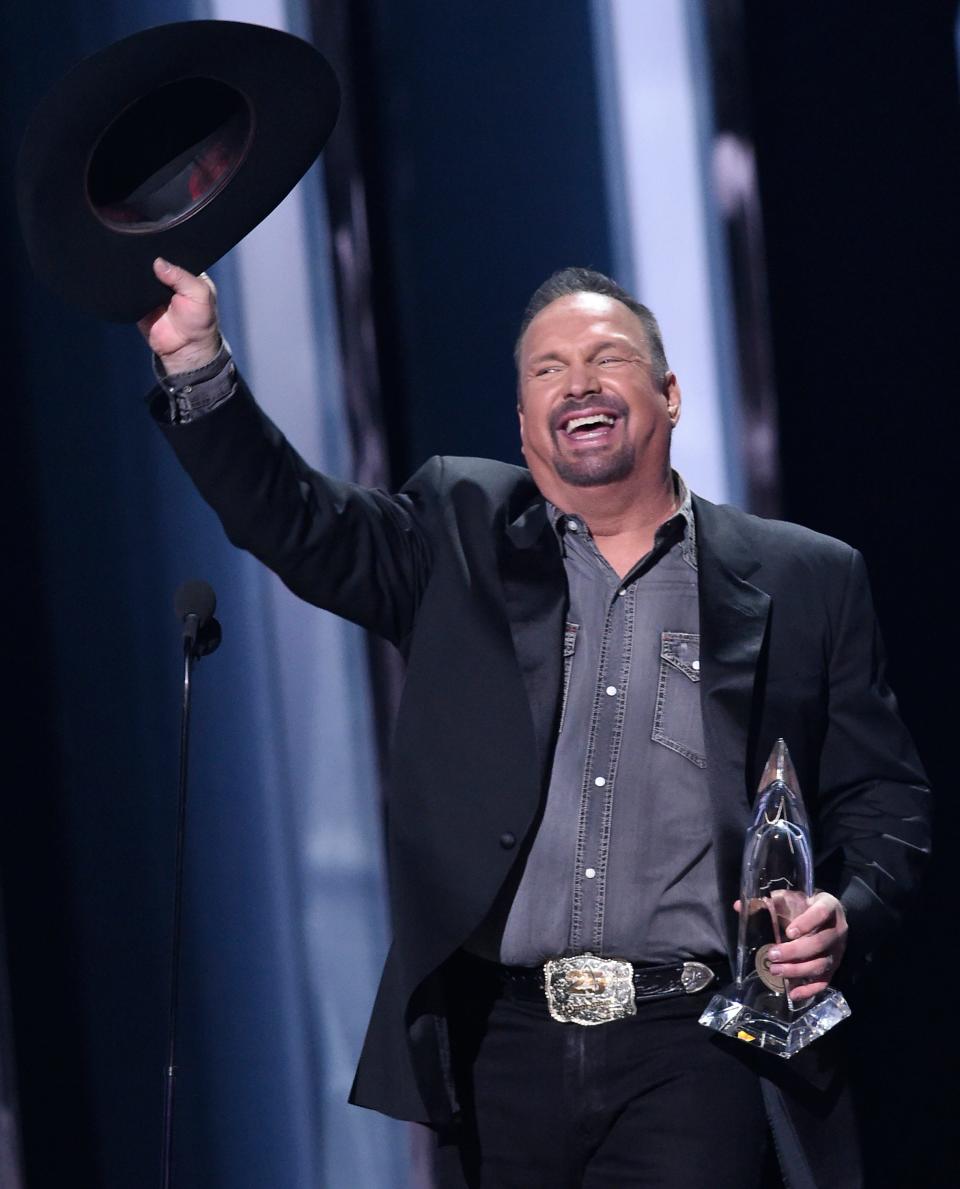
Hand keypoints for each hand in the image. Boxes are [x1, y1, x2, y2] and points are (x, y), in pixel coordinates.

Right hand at [137, 258, 220, 375]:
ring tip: (133, 267)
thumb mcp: (199, 294)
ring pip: (140, 274)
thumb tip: (158, 262)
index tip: (155, 242)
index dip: (165, 249)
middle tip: (142, 255)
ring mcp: (152, 289)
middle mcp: (169, 279)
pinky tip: (126, 281)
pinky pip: (129, 290)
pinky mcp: (139, 301)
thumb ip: (181, 276)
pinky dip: (127, 286)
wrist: (185, 350)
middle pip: (154, 262)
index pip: (172, 254)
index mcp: (186, 272)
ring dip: (137, 273)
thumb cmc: (200, 322)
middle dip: (148, 260)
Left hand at [737, 891, 847, 1000]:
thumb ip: (768, 902)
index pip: (821, 912)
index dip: (807, 922)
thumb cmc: (803, 905)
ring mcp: (837, 951)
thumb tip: (738, 906)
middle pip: (819, 943)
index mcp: (828, 906)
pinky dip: (809, 990)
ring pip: (820, 964)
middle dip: (794, 951)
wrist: (826, 915)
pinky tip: (793, 994)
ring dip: (797, 970)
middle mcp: (837, 930)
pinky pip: (824, 981)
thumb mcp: (790, 898)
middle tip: (772, 954)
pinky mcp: (834, 967)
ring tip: (775, 970)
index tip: (789, 932)